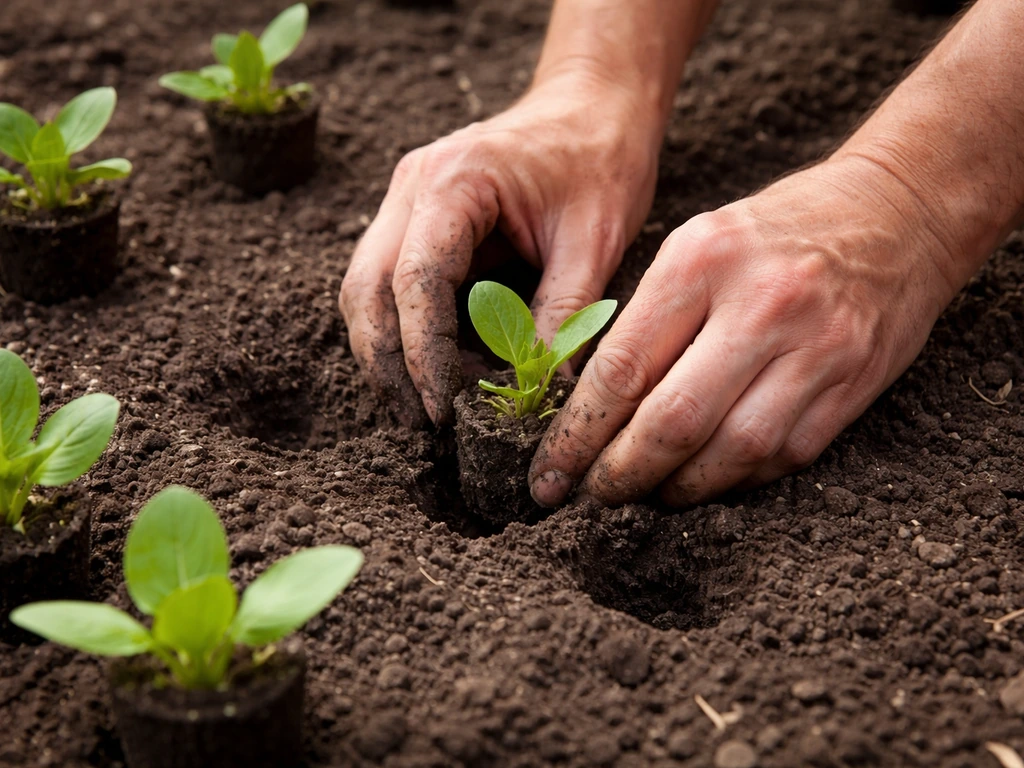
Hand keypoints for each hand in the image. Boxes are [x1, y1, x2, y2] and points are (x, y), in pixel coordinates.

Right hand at [339, 69, 662, 426]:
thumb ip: (561, 317)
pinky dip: (403, 333)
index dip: (423, 354)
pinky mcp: (415, 221)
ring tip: (427, 410)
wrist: (593, 107)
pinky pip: (388, 285)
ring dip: (386, 354)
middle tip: (425, 424)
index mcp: (453, 181)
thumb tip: (539, 397)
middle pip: (368, 290)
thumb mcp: (594, 241)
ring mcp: (405, 202)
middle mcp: (412, 188)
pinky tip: (434, 372)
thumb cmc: (600, 160)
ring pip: (365, 292)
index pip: (415, 280)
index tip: (444, 410)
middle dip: (388, 365)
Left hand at [529, 155, 960, 506]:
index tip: (550, 471)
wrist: (897, 212)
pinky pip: (780, 458)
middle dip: (619, 475)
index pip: (622, 369)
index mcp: (702, 261)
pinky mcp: (852, 385)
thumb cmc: (775, 232)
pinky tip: (703, 480)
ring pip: (729, 454)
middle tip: (591, 496)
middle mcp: (761, 306)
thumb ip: (648, 319)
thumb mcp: (697, 244)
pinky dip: (732, 480)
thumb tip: (590, 410)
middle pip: (672, 423)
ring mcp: (815, 349)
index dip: (576, 434)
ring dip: (675, 489)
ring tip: (644, 494)